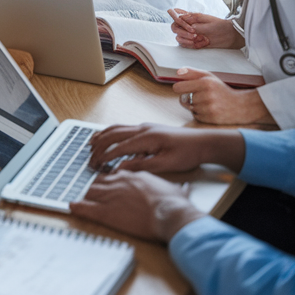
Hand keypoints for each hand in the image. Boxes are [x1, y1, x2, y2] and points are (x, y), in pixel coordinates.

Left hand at [69, 170, 203, 242]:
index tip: (107, 181)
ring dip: (84, 194)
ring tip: (77, 195)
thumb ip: (177, 188)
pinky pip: (86, 207)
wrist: (171, 215)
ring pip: (90, 190)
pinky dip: (77, 206)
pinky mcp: (106, 211)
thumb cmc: (175, 204)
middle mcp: (119, 182)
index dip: (110, 179)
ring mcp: (111, 195)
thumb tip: (186, 188)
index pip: (116, 174)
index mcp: (135, 176)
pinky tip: (72, 206)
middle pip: (99, 180)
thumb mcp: (177, 191)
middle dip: (93, 185)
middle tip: (86, 187)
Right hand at [87, 123, 242, 172]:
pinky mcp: (148, 129)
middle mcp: (143, 129)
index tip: (96, 165)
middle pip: (113, 134)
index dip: (105, 156)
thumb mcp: (166, 164)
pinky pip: (123, 128)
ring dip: (102, 136)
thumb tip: (120, 168)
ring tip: (90, 145)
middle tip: (90, 158)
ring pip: (116, 128)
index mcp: (147, 137)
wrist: (204, 143)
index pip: (119, 146)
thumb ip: (142, 166)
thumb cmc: (188, 153)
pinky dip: (111, 133)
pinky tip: (107, 138)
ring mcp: (145, 127)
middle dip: (99, 146)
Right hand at [168, 10, 242, 48]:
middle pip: (175, 28)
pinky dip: (193, 45)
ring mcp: (189, 34)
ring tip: (201, 39)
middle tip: (195, 35)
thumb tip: (181, 19)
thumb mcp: (207, 21)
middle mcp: (188, 25)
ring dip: (189, 41)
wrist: (229, 36)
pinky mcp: (192, 42)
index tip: (191, 29)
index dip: (180, 22)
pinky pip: (185, 45)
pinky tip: (203, 43)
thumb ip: (193, 21)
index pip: (176, 16)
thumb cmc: (220, 26)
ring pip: (179, 38)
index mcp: (191, 17)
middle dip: (184, 34)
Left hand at [174, 69, 274, 125]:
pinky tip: (210, 110)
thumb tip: (177, 72)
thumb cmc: (221, 90)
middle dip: (189, 97)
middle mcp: (207, 95)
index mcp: (205, 82)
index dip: (180, 88)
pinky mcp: (211, 118)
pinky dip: (200, 114)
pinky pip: (196, 116)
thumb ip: (191, 73)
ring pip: (189, 108)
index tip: (185, 88)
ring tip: (208, 103)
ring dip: (195, 106)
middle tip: (201, 96)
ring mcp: (209, 108)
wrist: (241, 105)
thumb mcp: (208, 77)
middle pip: (182, 99)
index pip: (178, 87)